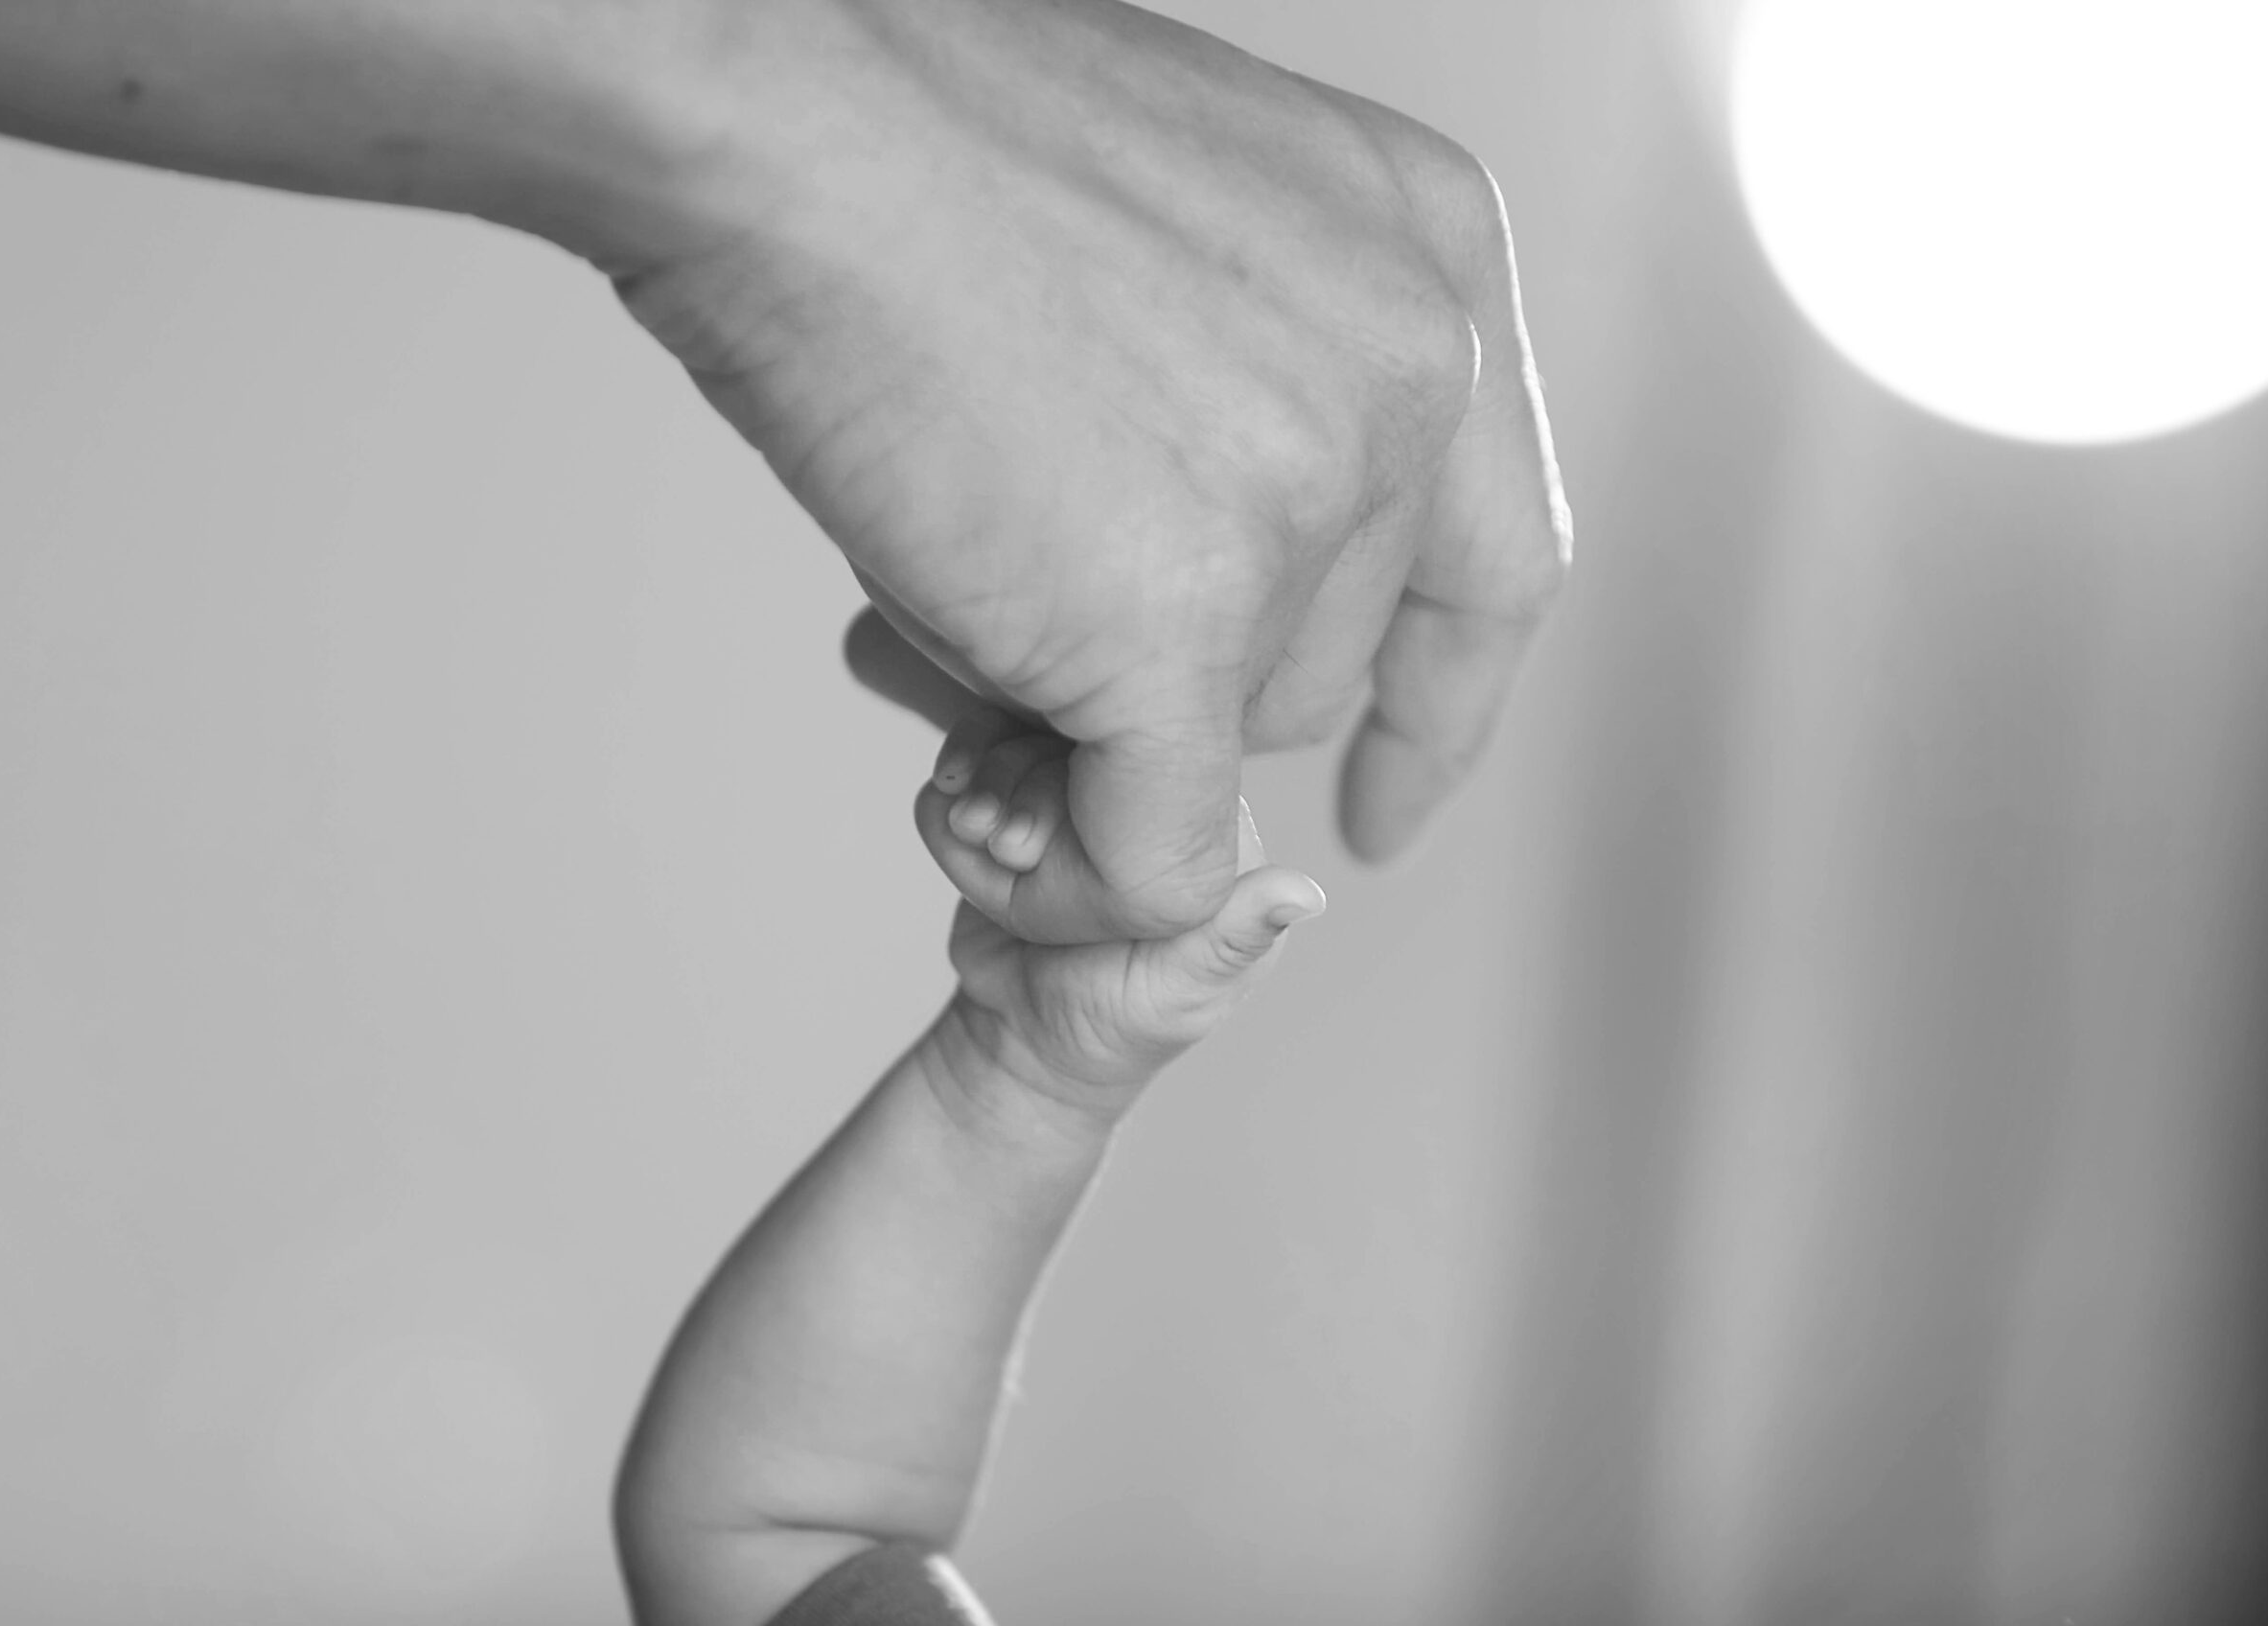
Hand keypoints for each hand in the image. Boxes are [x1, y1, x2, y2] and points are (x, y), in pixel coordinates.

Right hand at [617, 0, 1568, 941]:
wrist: (773, 105)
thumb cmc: (908, 133)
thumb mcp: (1175, 225)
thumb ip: (1244, 390)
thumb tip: (1204, 605)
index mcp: (1431, 254)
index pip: (1495, 552)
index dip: (1441, 699)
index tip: (1383, 795)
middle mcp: (1410, 370)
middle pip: (1334, 656)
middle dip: (1183, 685)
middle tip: (999, 640)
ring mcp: (1305, 499)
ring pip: (1233, 742)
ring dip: (1085, 722)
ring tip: (938, 587)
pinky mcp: (1176, 627)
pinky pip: (1155, 851)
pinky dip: (1071, 879)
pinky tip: (978, 830)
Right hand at [916, 722, 1323, 1122]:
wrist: (1020, 1044)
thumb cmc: (1114, 1027)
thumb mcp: (1179, 992)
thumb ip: (1235, 939)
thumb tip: (1306, 895)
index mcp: (1207, 832)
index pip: (1170, 755)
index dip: (1107, 779)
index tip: (1052, 835)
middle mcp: (1142, 798)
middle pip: (1087, 733)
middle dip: (1028, 782)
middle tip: (1007, 845)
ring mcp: (1076, 792)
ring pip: (1027, 735)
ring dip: (986, 780)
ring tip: (975, 833)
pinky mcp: (1015, 798)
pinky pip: (981, 758)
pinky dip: (956, 783)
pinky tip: (954, 819)